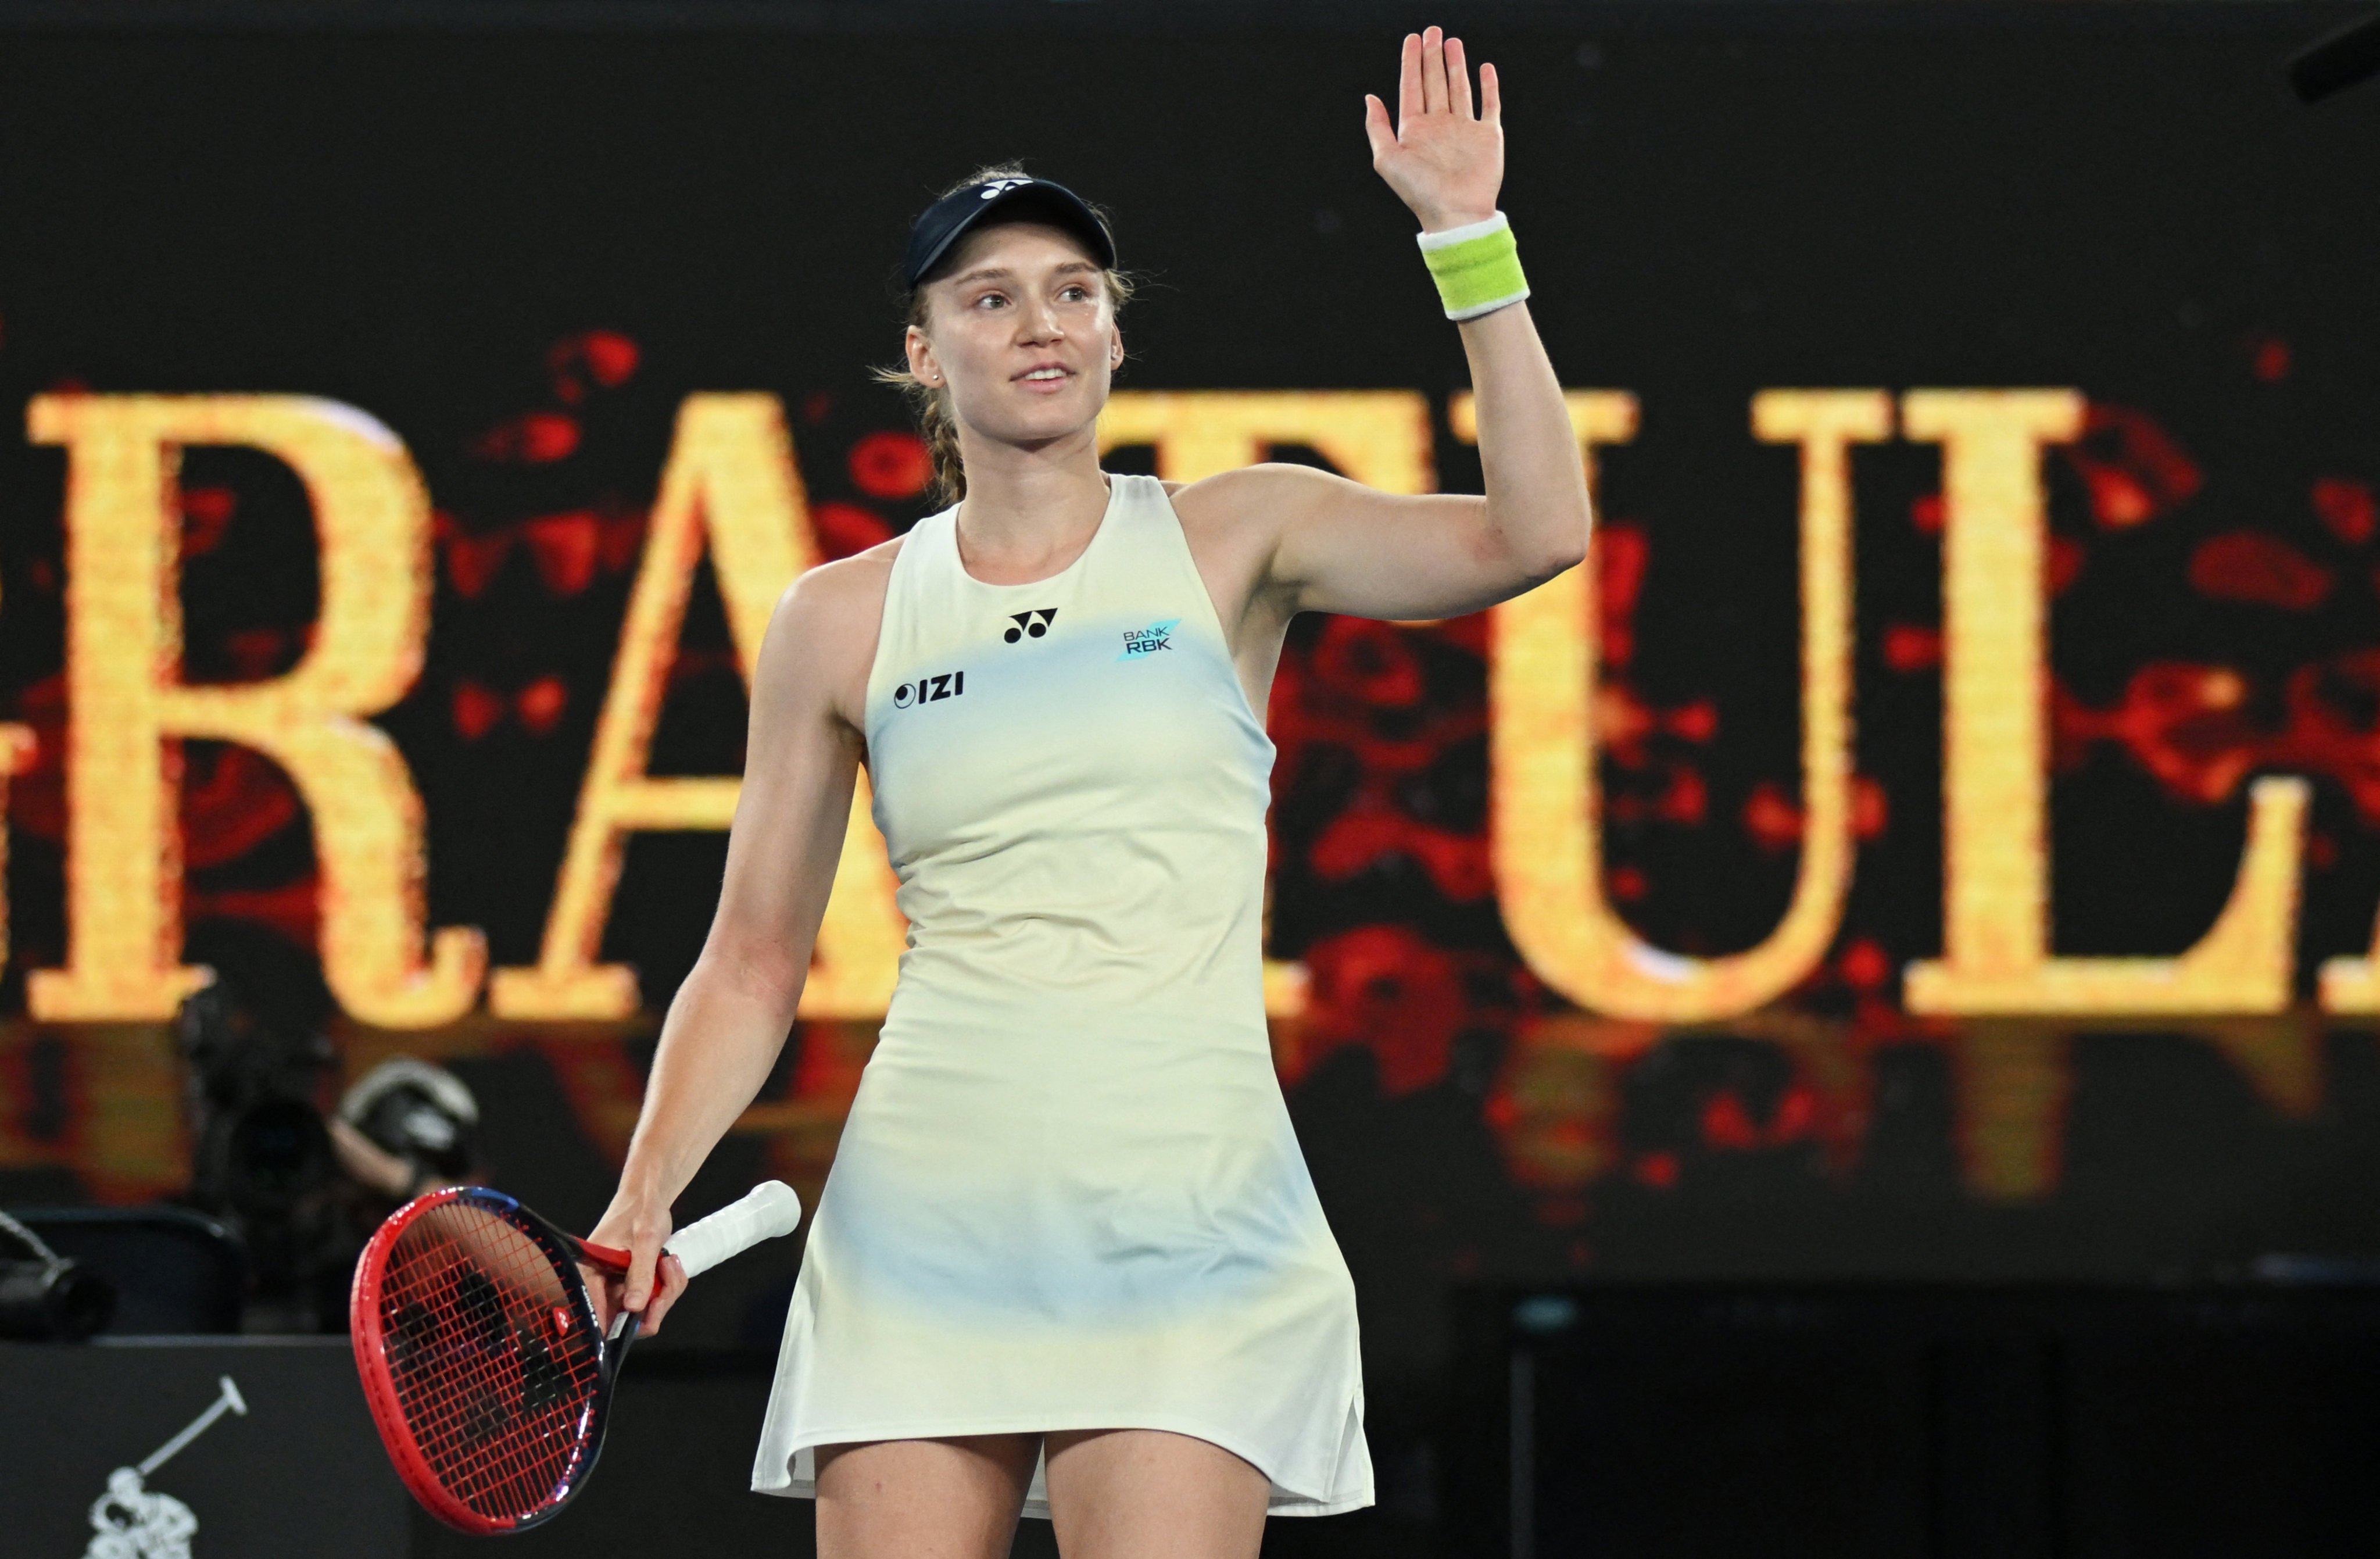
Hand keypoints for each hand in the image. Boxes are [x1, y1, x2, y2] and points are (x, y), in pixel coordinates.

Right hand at [583, 1193, 687, 1335]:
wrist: (649, 1196)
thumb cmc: (641, 1210)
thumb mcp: (645, 1240)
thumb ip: (640, 1273)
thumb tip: (634, 1307)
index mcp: (591, 1273)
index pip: (595, 1314)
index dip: (617, 1327)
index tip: (643, 1321)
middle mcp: (601, 1283)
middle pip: (625, 1318)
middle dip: (654, 1305)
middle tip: (669, 1281)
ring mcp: (618, 1285)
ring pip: (643, 1310)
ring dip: (664, 1292)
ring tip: (668, 1263)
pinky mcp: (633, 1283)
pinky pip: (652, 1298)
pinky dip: (666, 1285)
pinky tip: (668, 1264)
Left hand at [1363, 26, 1503, 232]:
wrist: (1455, 213)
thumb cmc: (1419, 191)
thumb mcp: (1387, 159)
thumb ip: (1377, 127)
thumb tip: (1370, 97)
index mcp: (1414, 130)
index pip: (1412, 87)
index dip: (1411, 62)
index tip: (1412, 38)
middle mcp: (1439, 126)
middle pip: (1434, 82)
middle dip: (1432, 56)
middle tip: (1432, 31)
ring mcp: (1464, 129)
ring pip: (1459, 88)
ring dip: (1455, 65)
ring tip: (1452, 42)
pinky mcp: (1487, 136)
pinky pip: (1489, 105)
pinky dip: (1488, 86)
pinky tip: (1483, 68)